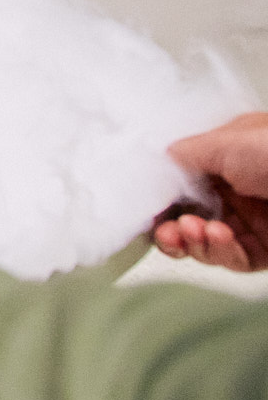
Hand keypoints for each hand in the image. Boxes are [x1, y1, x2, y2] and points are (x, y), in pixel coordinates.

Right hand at [152, 113, 267, 270]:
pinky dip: (220, 252)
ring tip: (193, 232)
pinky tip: (219, 238)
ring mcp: (254, 221)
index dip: (161, 196)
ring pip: (206, 242)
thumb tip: (157, 164)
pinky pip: (233, 259)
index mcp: (229, 155)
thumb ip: (185, 153)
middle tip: (167, 231)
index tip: (145, 208)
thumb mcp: (226, 140)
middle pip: (189, 215)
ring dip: (193, 241)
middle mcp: (239, 188)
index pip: (182, 181)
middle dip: (172, 227)